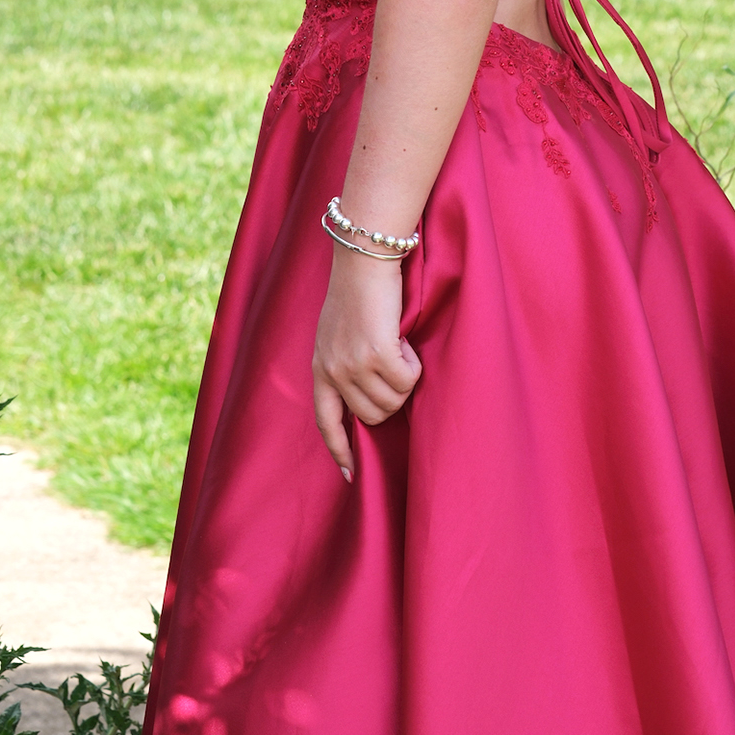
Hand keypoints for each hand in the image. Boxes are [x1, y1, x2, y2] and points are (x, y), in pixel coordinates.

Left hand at [312, 250, 421, 480]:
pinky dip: (414, 363)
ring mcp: (353, 366)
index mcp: (320, 368)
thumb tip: (368, 398)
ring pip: (394, 401)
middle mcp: (333, 372)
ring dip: (404, 379)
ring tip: (397, 347)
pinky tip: (403, 340)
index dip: (340, 450)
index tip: (350, 474)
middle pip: (373, 416)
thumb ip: (344, 364)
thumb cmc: (356, 292)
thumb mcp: (336, 334)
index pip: (327, 422)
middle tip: (396, 366)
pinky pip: (408, 379)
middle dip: (392, 398)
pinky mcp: (377, 355)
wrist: (364, 260)